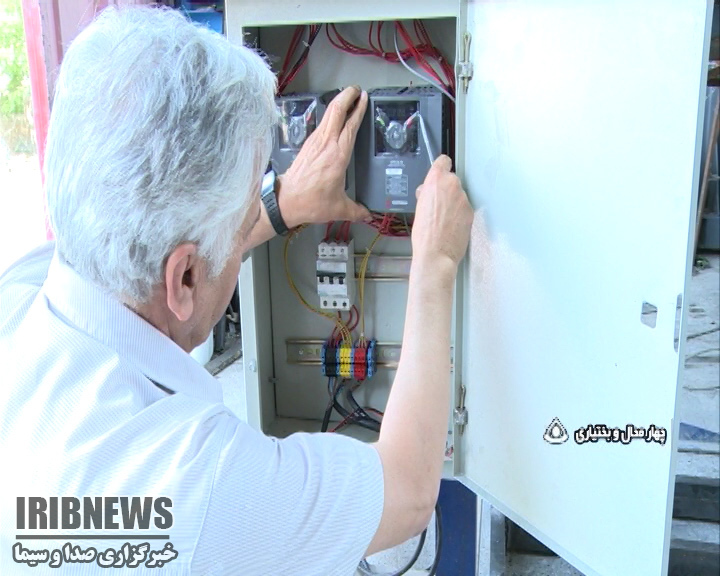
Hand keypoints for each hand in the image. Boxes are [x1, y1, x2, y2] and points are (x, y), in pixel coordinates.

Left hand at [278, 86, 370, 227]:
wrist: (286, 201)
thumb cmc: (311, 202)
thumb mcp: (339, 208)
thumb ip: (357, 210)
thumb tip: (368, 215)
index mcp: (338, 155)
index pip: (351, 125)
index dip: (359, 109)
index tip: (365, 98)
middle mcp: (326, 144)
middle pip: (337, 110)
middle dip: (347, 96)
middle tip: (357, 89)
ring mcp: (315, 142)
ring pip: (328, 114)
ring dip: (338, 102)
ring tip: (348, 97)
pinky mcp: (308, 145)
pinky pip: (322, 123)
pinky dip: (330, 114)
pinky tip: (334, 117)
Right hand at [412, 155, 472, 269]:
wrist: (436, 253)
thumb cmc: (424, 234)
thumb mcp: (418, 207)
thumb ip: (426, 194)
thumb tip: (428, 192)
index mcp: (436, 180)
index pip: (443, 161)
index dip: (441, 168)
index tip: (440, 172)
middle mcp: (452, 185)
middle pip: (452, 180)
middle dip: (446, 190)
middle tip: (437, 205)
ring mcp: (464, 198)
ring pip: (459, 195)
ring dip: (453, 203)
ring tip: (443, 219)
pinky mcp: (470, 211)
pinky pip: (464, 208)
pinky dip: (459, 214)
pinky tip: (451, 225)